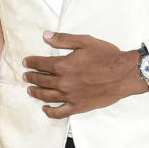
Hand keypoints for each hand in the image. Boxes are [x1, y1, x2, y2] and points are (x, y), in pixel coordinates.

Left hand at [23, 32, 144, 116]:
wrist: (123, 74)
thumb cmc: (106, 56)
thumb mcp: (85, 41)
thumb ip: (63, 39)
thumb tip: (45, 35)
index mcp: (63, 65)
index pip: (40, 64)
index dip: (31, 62)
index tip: (26, 62)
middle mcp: (63, 82)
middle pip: (41, 80)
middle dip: (31, 77)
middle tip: (25, 76)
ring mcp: (69, 96)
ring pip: (46, 96)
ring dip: (36, 92)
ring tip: (30, 90)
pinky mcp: (77, 106)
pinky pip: (59, 112)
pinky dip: (49, 111)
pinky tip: (45, 108)